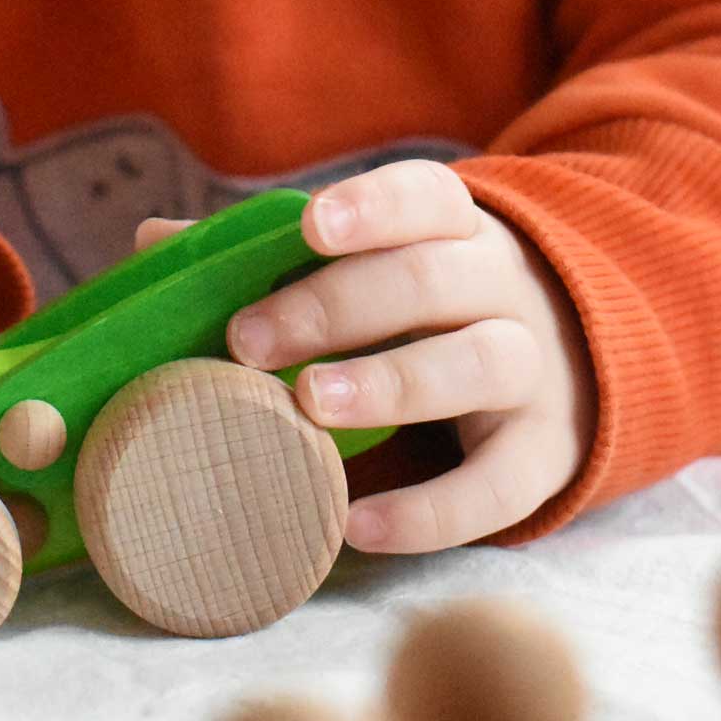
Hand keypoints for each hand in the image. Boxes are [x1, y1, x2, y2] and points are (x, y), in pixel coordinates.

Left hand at [136, 160, 596, 550]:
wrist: (567, 361)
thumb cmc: (422, 304)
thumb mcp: (369, 262)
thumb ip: (267, 252)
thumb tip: (153, 239)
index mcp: (453, 227)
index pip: (425, 195)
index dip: (371, 206)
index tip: (310, 227)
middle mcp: (504, 287)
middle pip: (431, 280)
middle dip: (335, 306)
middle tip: (247, 340)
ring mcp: (535, 370)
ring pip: (480, 363)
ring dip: (391, 383)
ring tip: (309, 407)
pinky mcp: (548, 455)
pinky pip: (501, 487)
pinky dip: (431, 512)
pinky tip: (357, 525)